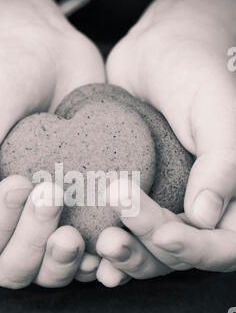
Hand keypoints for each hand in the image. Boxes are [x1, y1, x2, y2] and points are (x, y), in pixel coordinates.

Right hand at [0, 0, 102, 287]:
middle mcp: (11, 223)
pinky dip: (101, 259)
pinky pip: (92, 256)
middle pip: (13, 270)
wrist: (51, 58)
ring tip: (76, 232)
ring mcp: (51, 223)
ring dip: (63, 262)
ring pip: (50, 273)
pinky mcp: (85, 216)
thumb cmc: (0, 81)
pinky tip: (109, 242)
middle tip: (52, 194)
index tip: (18, 182)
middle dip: (31, 243)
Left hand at [96, 0, 235, 285]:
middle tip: (113, 238)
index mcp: (231, 193)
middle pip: (181, 256)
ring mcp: (166, 205)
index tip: (163, 235)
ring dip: (127, 257)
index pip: (223, 245)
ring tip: (101, 245)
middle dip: (149, 252)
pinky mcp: (136, 200)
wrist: (153, 55)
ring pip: (151, 253)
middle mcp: (200, 207)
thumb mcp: (217, 109)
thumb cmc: (194, 72)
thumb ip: (223, 162)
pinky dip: (109, 250)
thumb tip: (206, 215)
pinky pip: (125, 234)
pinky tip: (90, 255)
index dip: (195, 249)